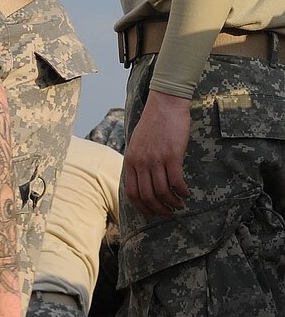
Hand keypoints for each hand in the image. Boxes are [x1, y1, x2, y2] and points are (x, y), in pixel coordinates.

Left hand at [124, 90, 190, 215]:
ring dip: (171, 202)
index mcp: (130, 161)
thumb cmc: (153, 123)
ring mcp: (156, 160)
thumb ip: (137, 161)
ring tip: (179, 205)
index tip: (150, 212)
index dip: (141, 206)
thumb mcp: (137, 143)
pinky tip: (186, 193)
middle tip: (168, 212)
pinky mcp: (172, 155)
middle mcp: (141, 163)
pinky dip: (181, 191)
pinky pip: (176, 181)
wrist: (165, 104)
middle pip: (147, 196)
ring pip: (162, 191)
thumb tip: (142, 180)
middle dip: (158, 209)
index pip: (132, 192)